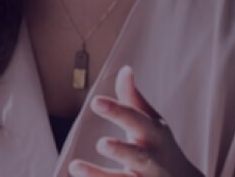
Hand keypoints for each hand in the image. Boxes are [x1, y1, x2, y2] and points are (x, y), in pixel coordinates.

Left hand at [70, 66, 201, 176]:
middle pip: (138, 156)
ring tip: (74, 166)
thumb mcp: (151, 123)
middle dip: (122, 150)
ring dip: (100, 176)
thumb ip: (134, 100)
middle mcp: (153, 161)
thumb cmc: (159, 146)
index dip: (118, 111)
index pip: (137, 121)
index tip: (95, 101)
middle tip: (102, 144)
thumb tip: (125, 69)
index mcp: (155, 136)